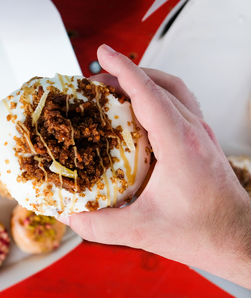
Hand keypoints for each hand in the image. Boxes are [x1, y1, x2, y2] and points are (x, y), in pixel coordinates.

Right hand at [59, 44, 250, 288]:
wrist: (238, 239)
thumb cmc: (201, 233)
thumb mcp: (142, 231)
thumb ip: (99, 226)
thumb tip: (67, 213)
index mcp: (179, 147)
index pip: (149, 95)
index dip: (123, 71)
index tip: (103, 54)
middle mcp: (194, 133)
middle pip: (160, 84)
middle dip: (125, 73)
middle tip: (95, 80)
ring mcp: (201, 134)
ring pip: (173, 89)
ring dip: (143, 80)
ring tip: (115, 86)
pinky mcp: (202, 140)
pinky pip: (180, 102)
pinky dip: (157, 94)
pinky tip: (140, 108)